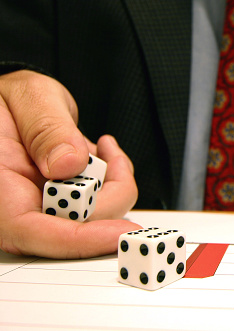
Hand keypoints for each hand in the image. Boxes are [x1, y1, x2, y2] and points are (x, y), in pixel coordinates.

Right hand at [0, 70, 140, 258]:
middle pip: (72, 226)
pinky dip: (112, 181)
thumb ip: (46, 129)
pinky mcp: (63, 200)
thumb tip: (69, 164)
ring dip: (112, 185)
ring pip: (92, 217)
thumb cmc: (10, 99)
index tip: (119, 234)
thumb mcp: (28, 97)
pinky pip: (98, 203)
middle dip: (108, 197)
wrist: (17, 102)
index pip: (31, 230)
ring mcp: (42, 205)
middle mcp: (18, 204)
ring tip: (105, 148)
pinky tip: (104, 154)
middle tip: (114, 156)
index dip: (78, 240)